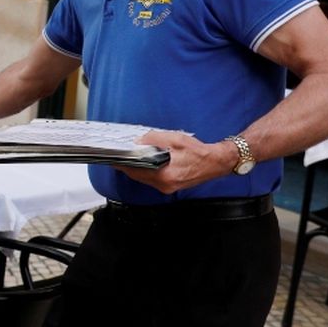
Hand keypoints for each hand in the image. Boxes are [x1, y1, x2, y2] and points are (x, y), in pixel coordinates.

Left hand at [118, 130, 237, 194]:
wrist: (215, 162)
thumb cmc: (197, 151)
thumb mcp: (174, 139)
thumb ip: (153, 139)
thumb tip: (138, 141)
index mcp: (164, 175)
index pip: (135, 170)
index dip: (122, 163)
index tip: (112, 157)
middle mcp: (164, 184)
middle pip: (137, 175)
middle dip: (127, 165)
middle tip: (119, 155)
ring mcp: (167, 187)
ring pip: (143, 178)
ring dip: (136, 168)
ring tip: (130, 156)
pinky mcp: (170, 186)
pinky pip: (151, 179)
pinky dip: (146, 170)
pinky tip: (145, 161)